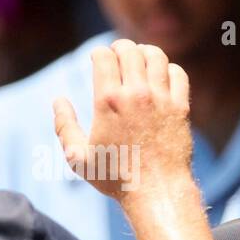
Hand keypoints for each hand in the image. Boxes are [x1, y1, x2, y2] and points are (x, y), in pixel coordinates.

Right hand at [53, 39, 192, 200]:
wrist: (157, 192)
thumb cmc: (116, 178)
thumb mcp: (78, 157)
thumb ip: (64, 126)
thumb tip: (58, 100)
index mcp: (108, 101)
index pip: (104, 55)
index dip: (98, 53)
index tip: (98, 61)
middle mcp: (136, 95)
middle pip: (129, 49)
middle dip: (120, 47)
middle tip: (118, 57)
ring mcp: (162, 100)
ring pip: (156, 56)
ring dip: (145, 53)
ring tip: (139, 61)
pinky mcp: (181, 108)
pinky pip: (178, 74)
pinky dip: (169, 69)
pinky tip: (161, 78)